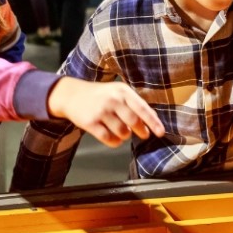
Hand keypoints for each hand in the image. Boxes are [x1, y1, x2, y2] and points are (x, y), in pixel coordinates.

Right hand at [47, 77, 164, 146]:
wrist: (72, 95)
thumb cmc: (100, 95)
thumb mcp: (118, 92)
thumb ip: (135, 104)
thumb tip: (153, 120)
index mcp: (122, 91)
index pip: (142, 108)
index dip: (153, 122)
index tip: (161, 133)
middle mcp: (112, 100)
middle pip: (134, 122)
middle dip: (141, 130)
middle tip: (143, 134)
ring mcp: (101, 112)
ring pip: (122, 132)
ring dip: (125, 135)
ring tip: (122, 131)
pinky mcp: (90, 123)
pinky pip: (109, 139)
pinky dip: (114, 142)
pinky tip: (113, 137)